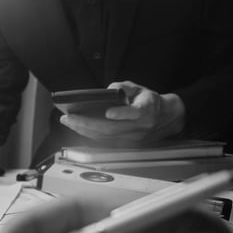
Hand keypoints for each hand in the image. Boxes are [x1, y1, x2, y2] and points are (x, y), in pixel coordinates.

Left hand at [59, 81, 185, 144]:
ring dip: (83, 130)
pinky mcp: (125, 145)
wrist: (165, 118)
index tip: (109, 112)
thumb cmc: (148, 100)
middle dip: (87, 123)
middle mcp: (140, 127)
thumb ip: (124, 87)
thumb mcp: (139, 88)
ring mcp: (132, 139)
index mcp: (147, 110)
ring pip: (105, 137)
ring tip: (67, 121)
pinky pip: (104, 141)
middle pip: (111, 128)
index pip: (137, 113)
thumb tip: (107, 91)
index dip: (123, 114)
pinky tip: (76, 127)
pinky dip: (88, 134)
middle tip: (68, 117)